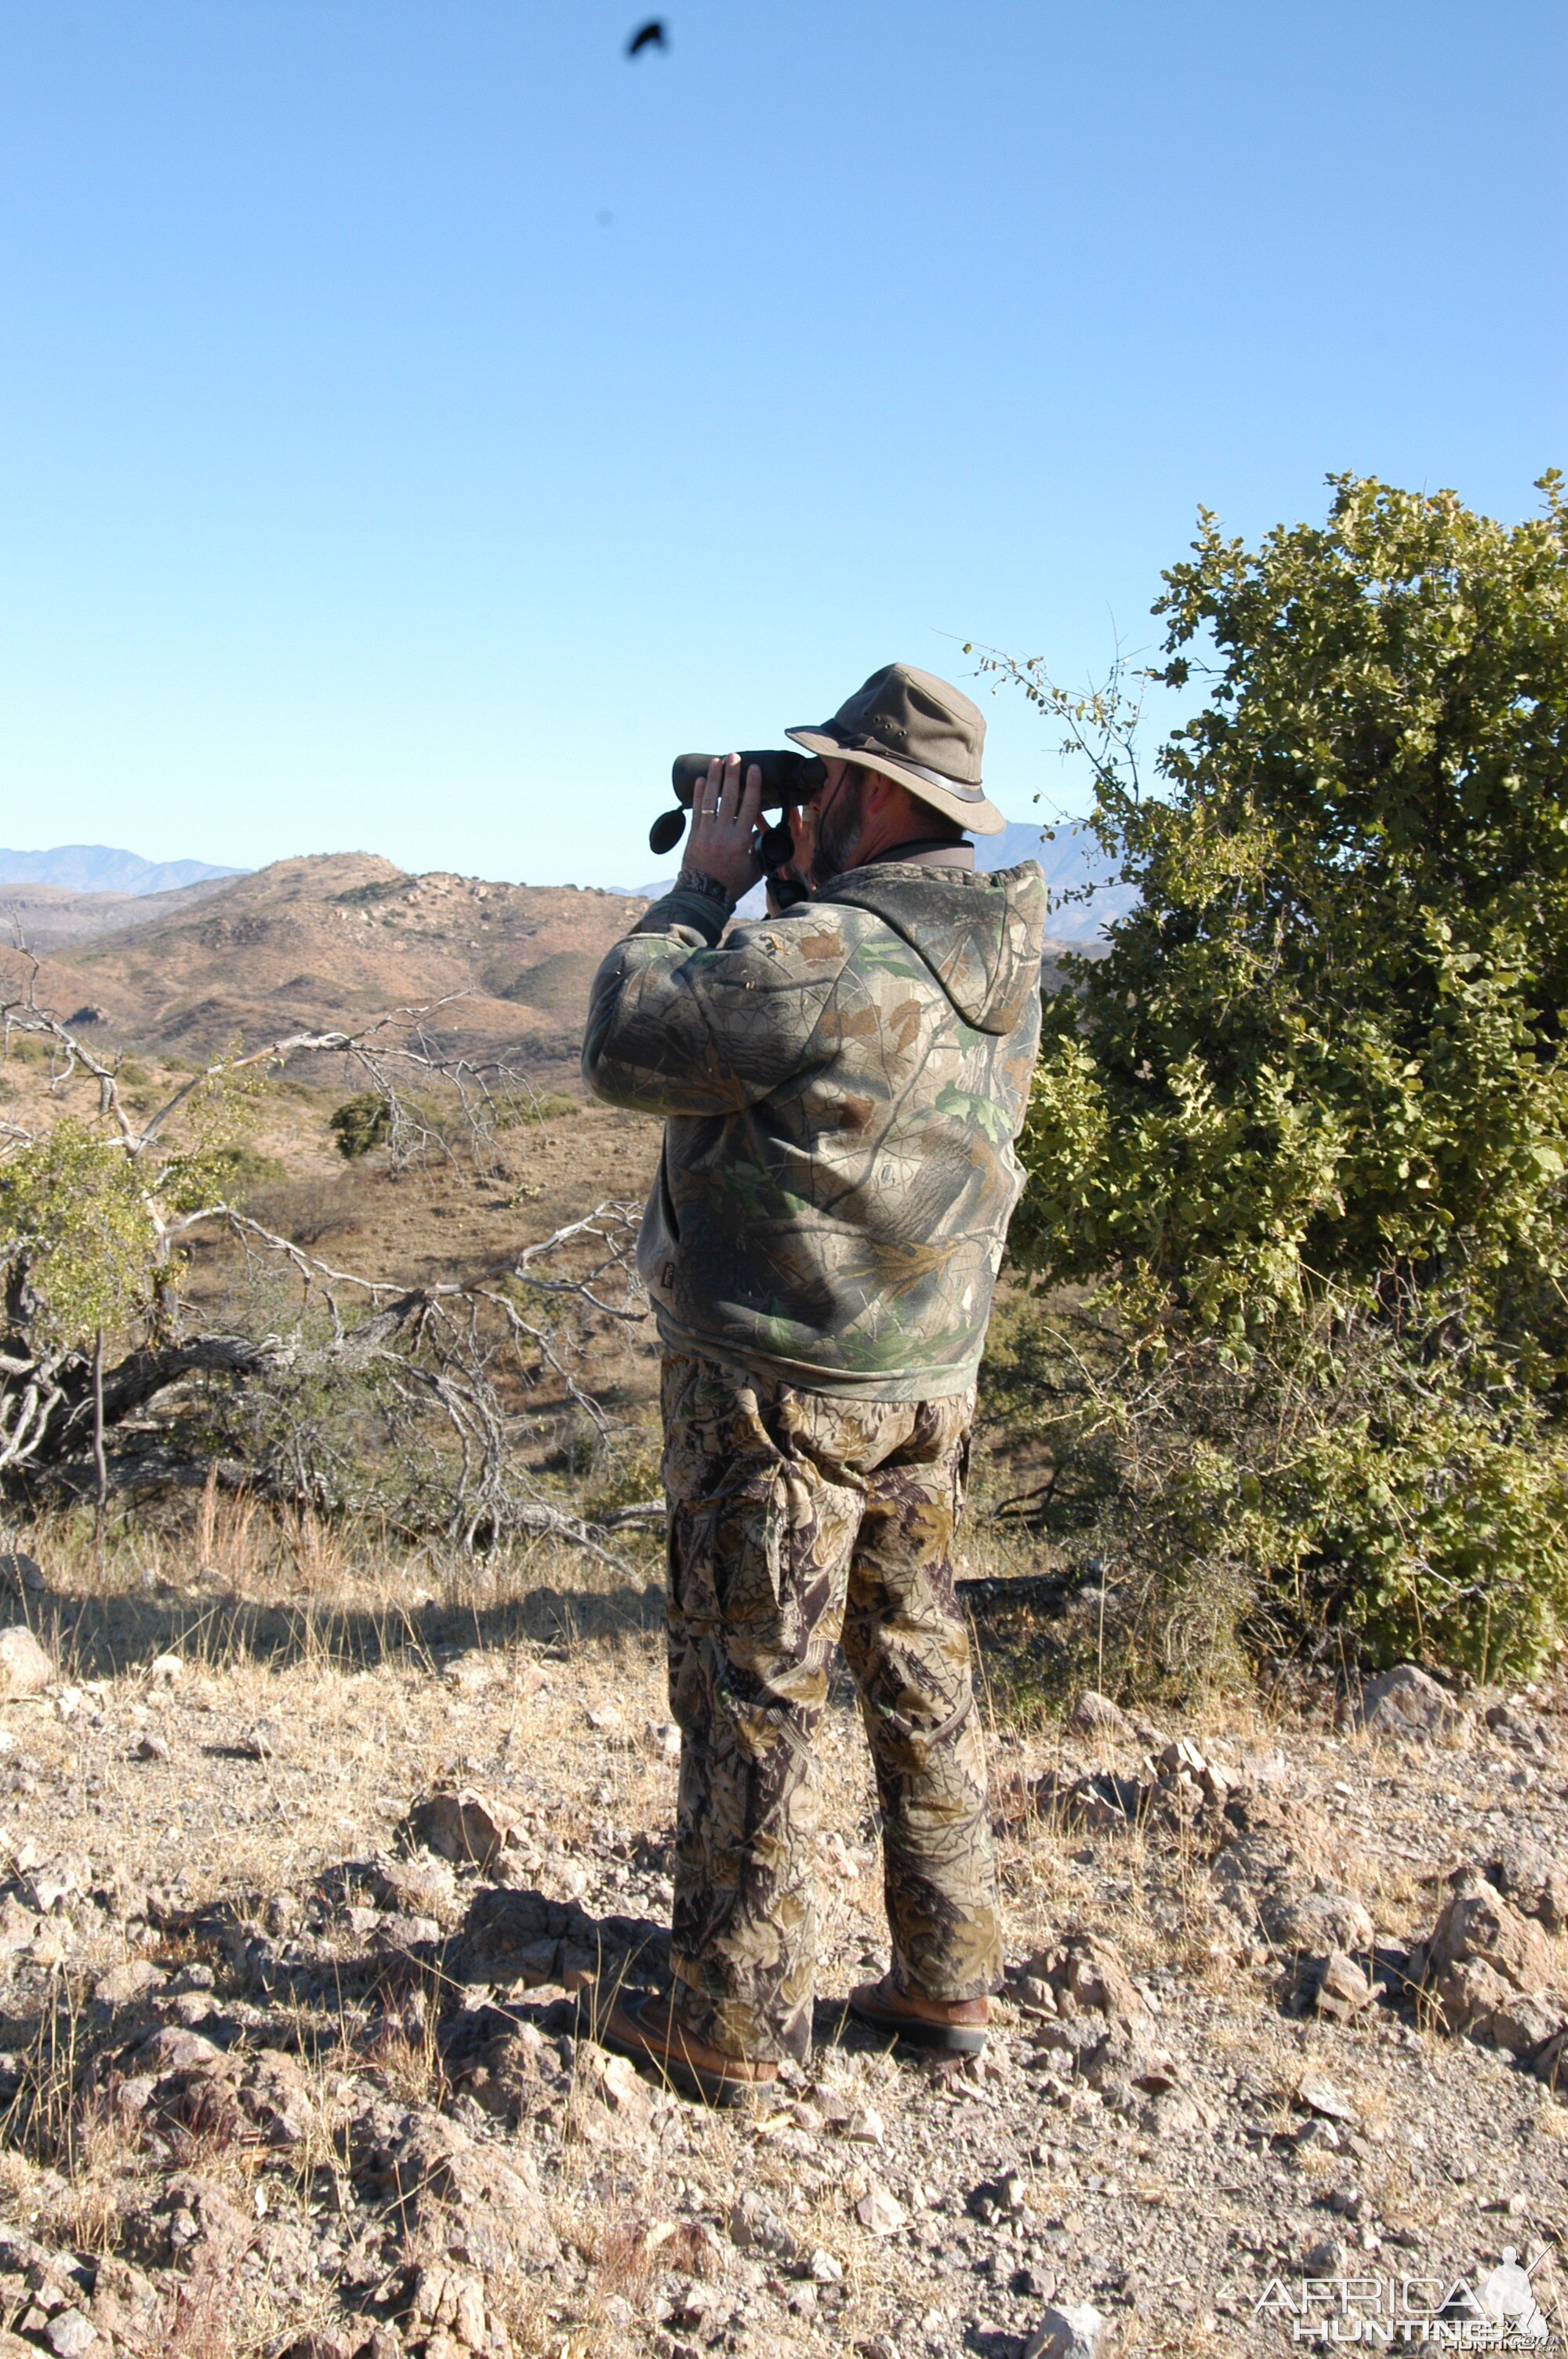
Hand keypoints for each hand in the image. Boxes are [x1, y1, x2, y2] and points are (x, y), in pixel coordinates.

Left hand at [684, 755, 763, 899]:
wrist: (704, 896)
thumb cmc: (732, 884)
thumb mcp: (753, 869)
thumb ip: (757, 849)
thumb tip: (759, 833)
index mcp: (740, 840)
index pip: (749, 807)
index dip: (752, 785)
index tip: (754, 769)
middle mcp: (723, 833)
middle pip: (729, 798)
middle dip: (731, 775)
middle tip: (734, 756)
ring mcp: (706, 833)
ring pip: (710, 800)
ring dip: (713, 778)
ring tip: (716, 761)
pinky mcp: (693, 836)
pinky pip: (696, 810)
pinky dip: (698, 795)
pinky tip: (699, 781)